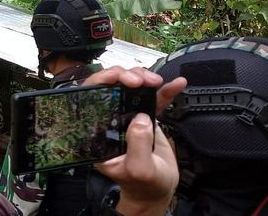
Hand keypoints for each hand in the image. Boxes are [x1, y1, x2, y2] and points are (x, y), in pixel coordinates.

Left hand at [84, 66, 185, 215]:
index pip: (90, 99)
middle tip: (140, 81)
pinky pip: (153, 99)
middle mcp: (109, 122)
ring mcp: (126, 118)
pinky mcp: (143, 118)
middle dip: (125, 77)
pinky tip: (176, 84)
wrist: (157, 190)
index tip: (118, 77)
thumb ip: (137, 144)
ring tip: (156, 81)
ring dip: (143, 79)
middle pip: (110, 88)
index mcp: (98, 133)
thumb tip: (140, 118)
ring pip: (130, 89)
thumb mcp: (140, 169)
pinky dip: (165, 91)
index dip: (101, 82)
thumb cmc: (143, 184)